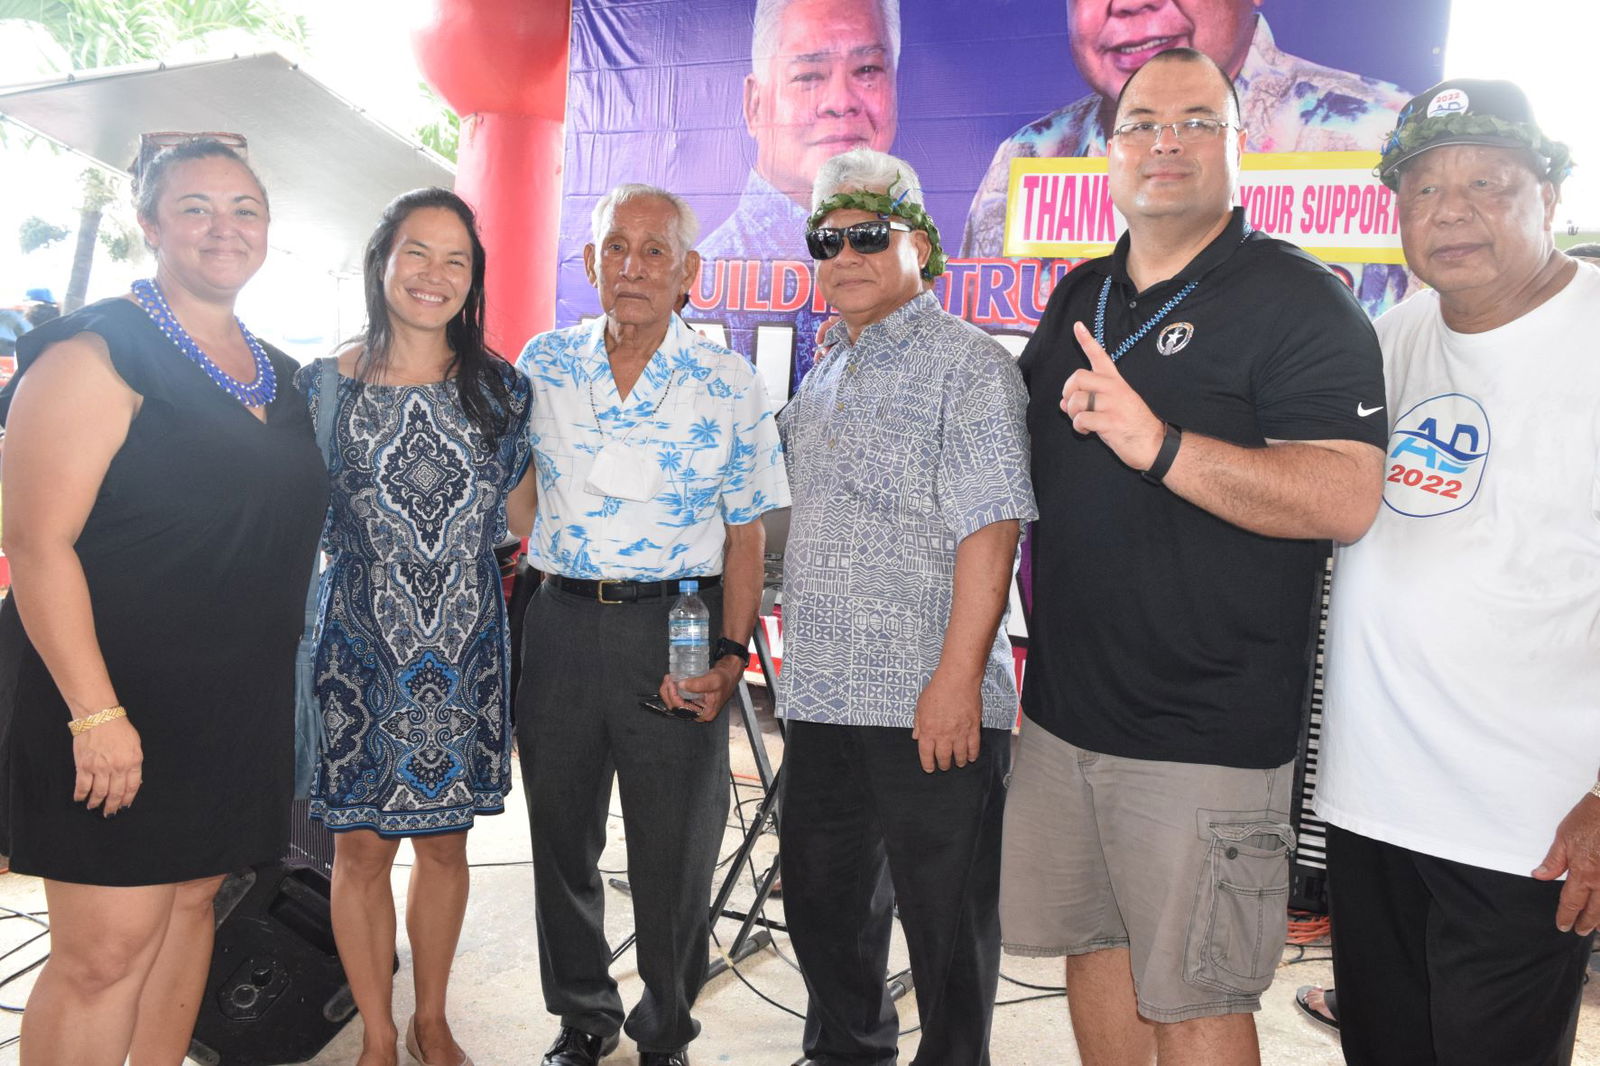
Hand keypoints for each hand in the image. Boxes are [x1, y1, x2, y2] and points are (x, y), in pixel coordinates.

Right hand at [72, 716, 142, 815]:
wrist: (99, 716)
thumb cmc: (119, 729)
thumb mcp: (135, 745)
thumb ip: (134, 763)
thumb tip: (132, 782)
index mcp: (133, 761)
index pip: (132, 787)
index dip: (127, 799)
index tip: (124, 806)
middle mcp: (118, 767)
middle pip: (116, 793)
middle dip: (112, 806)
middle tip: (109, 813)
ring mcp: (100, 767)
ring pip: (99, 793)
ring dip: (96, 802)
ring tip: (94, 806)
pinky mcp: (84, 765)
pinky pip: (82, 786)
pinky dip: (81, 795)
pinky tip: (80, 799)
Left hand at [658, 659, 740, 723]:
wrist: (730, 673)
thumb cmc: (725, 678)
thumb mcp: (713, 681)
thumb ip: (697, 684)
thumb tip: (680, 685)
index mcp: (705, 713)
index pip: (682, 709)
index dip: (673, 696)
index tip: (671, 683)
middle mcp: (699, 712)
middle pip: (676, 708)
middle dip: (668, 694)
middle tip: (668, 680)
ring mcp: (696, 706)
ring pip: (675, 703)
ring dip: (668, 691)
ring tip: (668, 679)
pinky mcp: (693, 698)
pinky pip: (679, 697)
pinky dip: (673, 689)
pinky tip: (672, 681)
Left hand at [911, 670, 981, 772]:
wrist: (957, 680)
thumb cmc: (937, 690)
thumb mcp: (920, 705)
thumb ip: (918, 723)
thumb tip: (916, 736)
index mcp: (928, 730)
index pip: (926, 754)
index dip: (928, 764)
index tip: (930, 769)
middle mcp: (943, 735)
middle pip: (943, 758)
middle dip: (944, 765)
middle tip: (945, 766)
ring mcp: (959, 733)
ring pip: (959, 756)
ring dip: (958, 762)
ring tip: (958, 763)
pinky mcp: (973, 728)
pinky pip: (974, 747)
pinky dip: (972, 755)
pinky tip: (971, 757)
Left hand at [1060, 321, 1165, 469]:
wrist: (1154, 444)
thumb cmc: (1133, 424)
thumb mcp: (1116, 405)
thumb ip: (1091, 400)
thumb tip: (1063, 403)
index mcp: (1117, 382)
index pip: (1100, 356)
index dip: (1087, 341)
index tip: (1077, 326)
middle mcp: (1114, 389)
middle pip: (1079, 377)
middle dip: (1067, 391)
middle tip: (1071, 403)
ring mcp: (1113, 405)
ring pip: (1077, 400)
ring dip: (1072, 413)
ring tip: (1081, 422)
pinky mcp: (1110, 422)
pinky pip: (1081, 419)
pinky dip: (1078, 427)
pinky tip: (1087, 432)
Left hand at [1533, 791, 1599, 933]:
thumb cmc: (1589, 818)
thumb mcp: (1563, 838)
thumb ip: (1554, 861)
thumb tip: (1540, 876)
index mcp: (1583, 872)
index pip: (1571, 902)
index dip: (1566, 916)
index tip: (1563, 926)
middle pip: (1596, 910)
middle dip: (1587, 923)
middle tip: (1581, 932)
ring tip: (1598, 926)